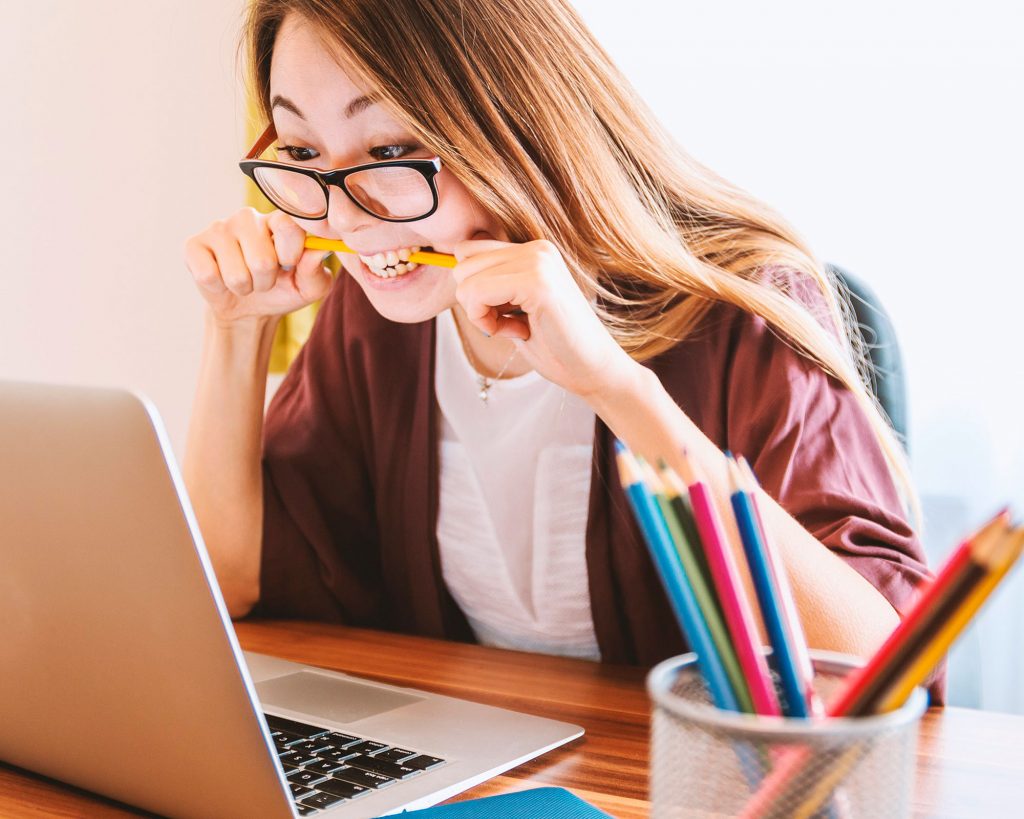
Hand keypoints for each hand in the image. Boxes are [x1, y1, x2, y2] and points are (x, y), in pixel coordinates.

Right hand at [184, 207, 333, 325]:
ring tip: (244, 281)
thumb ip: (316, 270)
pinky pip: (208, 275)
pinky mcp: (194, 244)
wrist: (248, 309)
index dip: (291, 253)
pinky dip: (219, 288)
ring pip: (236, 274)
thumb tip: (319, 250)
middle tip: (263, 279)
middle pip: (262, 260)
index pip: (288, 225)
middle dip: (266, 281)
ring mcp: (219, 228)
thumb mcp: (309, 287)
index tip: (289, 264)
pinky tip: (221, 278)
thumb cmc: (282, 290)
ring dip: (244, 287)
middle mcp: (248, 217)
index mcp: (279, 220)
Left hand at [452, 232, 638, 399]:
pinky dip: (485, 321)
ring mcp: (539, 262)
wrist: (594, 371)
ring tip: (515, 327)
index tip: (501, 314)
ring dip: (480, 313)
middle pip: (462, 263)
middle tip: (507, 323)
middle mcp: (537, 248)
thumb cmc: (555, 346)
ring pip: (466, 279)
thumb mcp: (515, 308)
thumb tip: (453, 269)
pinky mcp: (537, 282)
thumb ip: (491, 286)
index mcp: (533, 251)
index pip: (468, 251)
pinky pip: (477, 293)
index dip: (473, 289)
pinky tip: (516, 332)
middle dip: (474, 301)